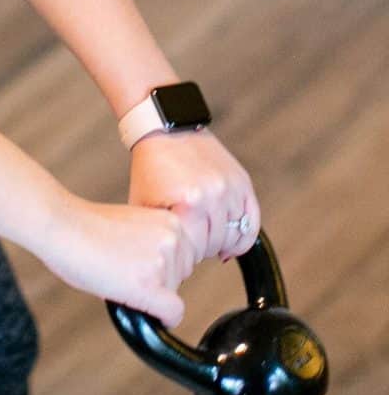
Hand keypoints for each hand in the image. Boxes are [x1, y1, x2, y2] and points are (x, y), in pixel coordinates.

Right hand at [39, 191, 196, 328]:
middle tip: (126, 272)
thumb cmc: (83, 225)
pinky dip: (161, 319)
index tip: (140, 265)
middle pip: (183, 275)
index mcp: (170, 219)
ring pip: (174, 294)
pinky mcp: (150, 285)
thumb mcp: (131, 224)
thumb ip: (152, 241)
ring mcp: (163, 262)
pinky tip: (141, 310)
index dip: (163, 265)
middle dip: (159, 279)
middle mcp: (173, 238)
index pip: (185, 255)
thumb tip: (161, 270)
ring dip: (152, 294)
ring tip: (120, 279)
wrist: (61, 226)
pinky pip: (172, 314)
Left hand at [127, 128, 260, 263]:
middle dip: (200, 249)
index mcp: (187, 205)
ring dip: (220, 242)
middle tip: (188, 245)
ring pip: (234, 236)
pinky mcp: (242, 182)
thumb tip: (164, 266)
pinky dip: (243, 236)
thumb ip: (155, 235)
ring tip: (203, 238)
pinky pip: (252, 222)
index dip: (184, 257)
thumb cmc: (151, 168)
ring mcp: (230, 188)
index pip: (194, 252)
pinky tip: (229, 242)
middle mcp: (213, 196)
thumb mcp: (143, 204)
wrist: (167, 129)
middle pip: (215, 245)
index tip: (177, 255)